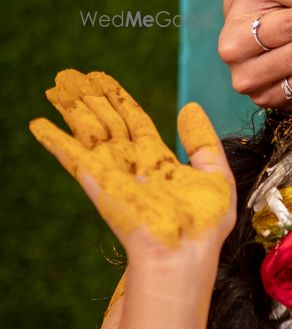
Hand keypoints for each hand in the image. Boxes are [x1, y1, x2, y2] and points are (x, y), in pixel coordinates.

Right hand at [29, 71, 235, 269]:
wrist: (182, 253)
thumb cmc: (202, 225)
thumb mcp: (216, 176)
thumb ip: (202, 141)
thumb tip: (190, 107)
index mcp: (158, 162)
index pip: (133, 121)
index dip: (118, 99)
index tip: (103, 80)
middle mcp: (131, 164)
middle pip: (106, 121)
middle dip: (90, 98)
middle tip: (72, 75)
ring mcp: (112, 171)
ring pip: (88, 130)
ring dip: (72, 107)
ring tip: (57, 84)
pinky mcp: (97, 180)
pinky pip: (71, 154)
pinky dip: (54, 139)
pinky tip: (38, 123)